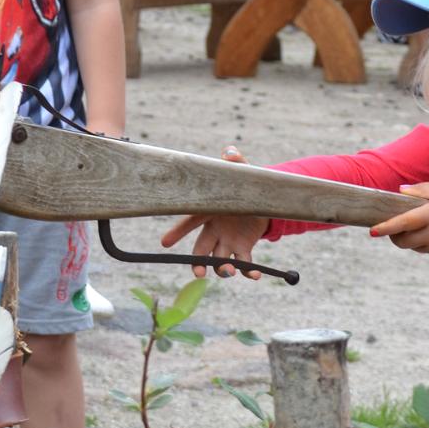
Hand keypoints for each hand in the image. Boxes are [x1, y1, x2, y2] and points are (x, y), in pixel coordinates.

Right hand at [158, 147, 270, 278]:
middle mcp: (214, 231)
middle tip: (199, 272)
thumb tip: (230, 152)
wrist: (263, 199)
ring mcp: (228, 242)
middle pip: (201, 250)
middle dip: (197, 262)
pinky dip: (249, 272)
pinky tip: (255, 275)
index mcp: (208, 212)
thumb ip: (235, 162)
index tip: (164, 243)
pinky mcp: (244, 248)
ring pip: (220, 261)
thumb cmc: (244, 184)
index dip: (176, 232)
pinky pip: (244, 264)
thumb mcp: (240, 172)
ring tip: (228, 271)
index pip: (189, 222)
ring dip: (222, 269)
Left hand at [369, 182, 428, 258]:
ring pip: (414, 247)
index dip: (385, 228)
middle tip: (393, 228)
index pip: (401, 223)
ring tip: (417, 226)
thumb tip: (401, 191)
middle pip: (403, 241)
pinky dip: (424, 243)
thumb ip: (421, 190)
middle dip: (394, 236)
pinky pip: (427, 250)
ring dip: (410, 239)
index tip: (372, 231)